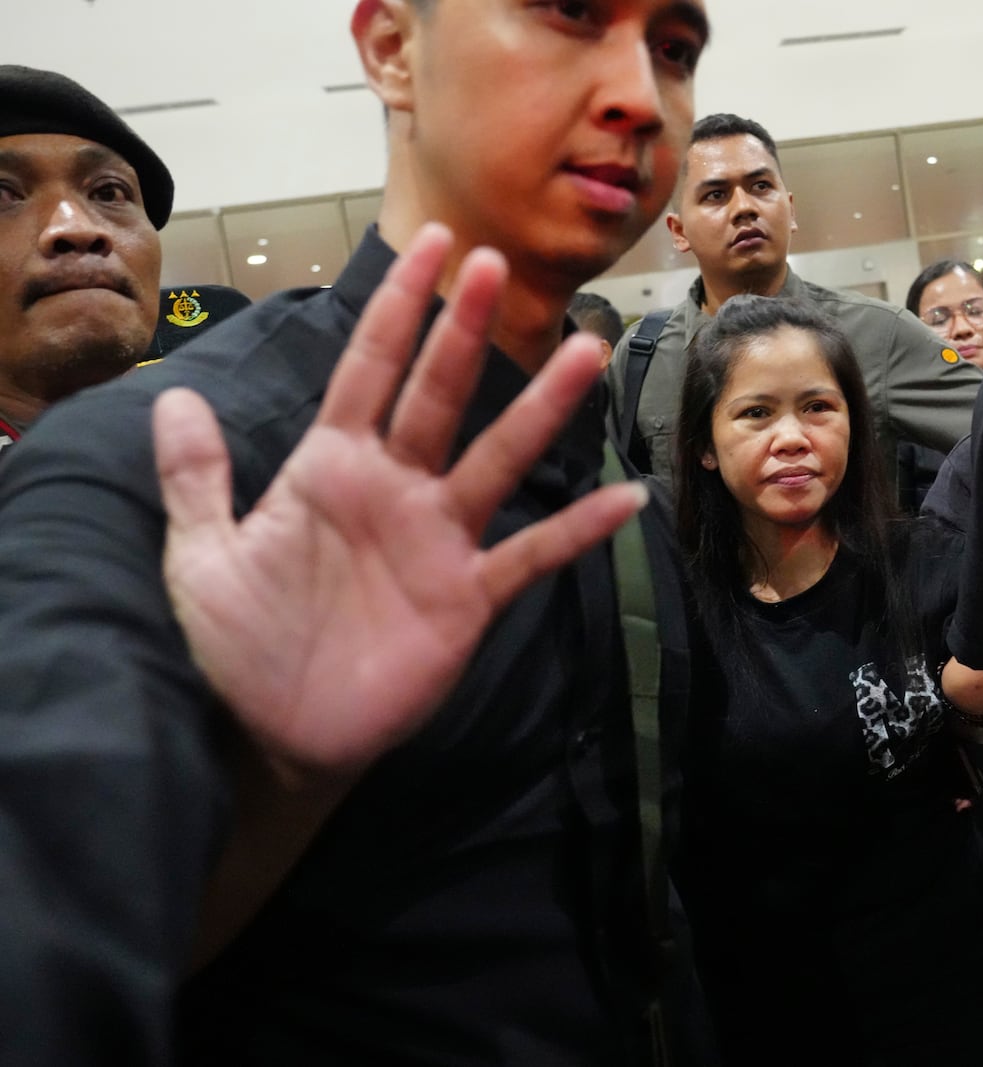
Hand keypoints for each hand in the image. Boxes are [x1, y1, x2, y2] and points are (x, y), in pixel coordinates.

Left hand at [154, 223, 646, 784]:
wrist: (272, 734)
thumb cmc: (238, 644)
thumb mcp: (201, 557)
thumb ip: (198, 478)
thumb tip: (174, 395)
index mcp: (331, 466)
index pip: (368, 369)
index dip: (397, 307)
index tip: (432, 245)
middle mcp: (395, 488)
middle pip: (437, 395)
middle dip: (465, 331)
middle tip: (497, 266)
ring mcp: (438, 539)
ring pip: (497, 459)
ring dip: (541, 408)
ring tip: (585, 352)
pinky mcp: (467, 597)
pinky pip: (531, 554)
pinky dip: (578, 530)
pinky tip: (625, 499)